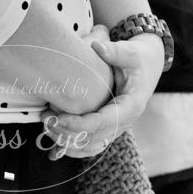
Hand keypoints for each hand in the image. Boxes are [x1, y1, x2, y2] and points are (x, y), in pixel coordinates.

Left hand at [42, 33, 163, 159]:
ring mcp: (116, 128)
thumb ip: (115, 51)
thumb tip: (97, 47)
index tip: (57, 118)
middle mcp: (124, 122)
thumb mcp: (130, 52)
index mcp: (130, 106)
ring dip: (67, 141)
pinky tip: (55, 142)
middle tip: (44, 118)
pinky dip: (74, 147)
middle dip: (67, 132)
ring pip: (90, 146)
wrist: (147, 65)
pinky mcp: (109, 128)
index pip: (102, 123)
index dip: (78, 124)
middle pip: (93, 138)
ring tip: (46, 126)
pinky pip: (91, 146)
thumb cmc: (137, 57)